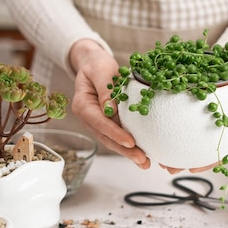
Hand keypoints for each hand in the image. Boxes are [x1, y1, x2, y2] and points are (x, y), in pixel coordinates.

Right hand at [69, 39, 150, 169]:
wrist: (94, 65)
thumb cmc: (98, 65)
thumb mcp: (101, 70)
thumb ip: (105, 89)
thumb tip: (111, 109)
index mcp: (83, 105)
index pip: (99, 122)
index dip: (115, 133)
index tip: (130, 142)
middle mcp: (88, 118)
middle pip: (106, 137)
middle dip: (124, 150)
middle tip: (142, 160)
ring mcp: (96, 123)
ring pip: (111, 141)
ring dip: (128, 153)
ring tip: (145, 163)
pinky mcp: (106, 124)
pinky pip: (117, 137)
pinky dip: (129, 147)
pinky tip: (143, 156)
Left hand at [160, 49, 227, 174]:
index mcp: (222, 131)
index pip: (213, 154)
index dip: (204, 163)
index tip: (192, 169)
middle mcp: (207, 126)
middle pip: (194, 149)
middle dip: (180, 162)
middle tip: (167, 167)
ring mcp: (197, 116)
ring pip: (182, 136)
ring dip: (169, 148)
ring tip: (157, 155)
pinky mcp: (187, 101)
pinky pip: (173, 113)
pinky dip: (164, 122)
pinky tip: (155, 126)